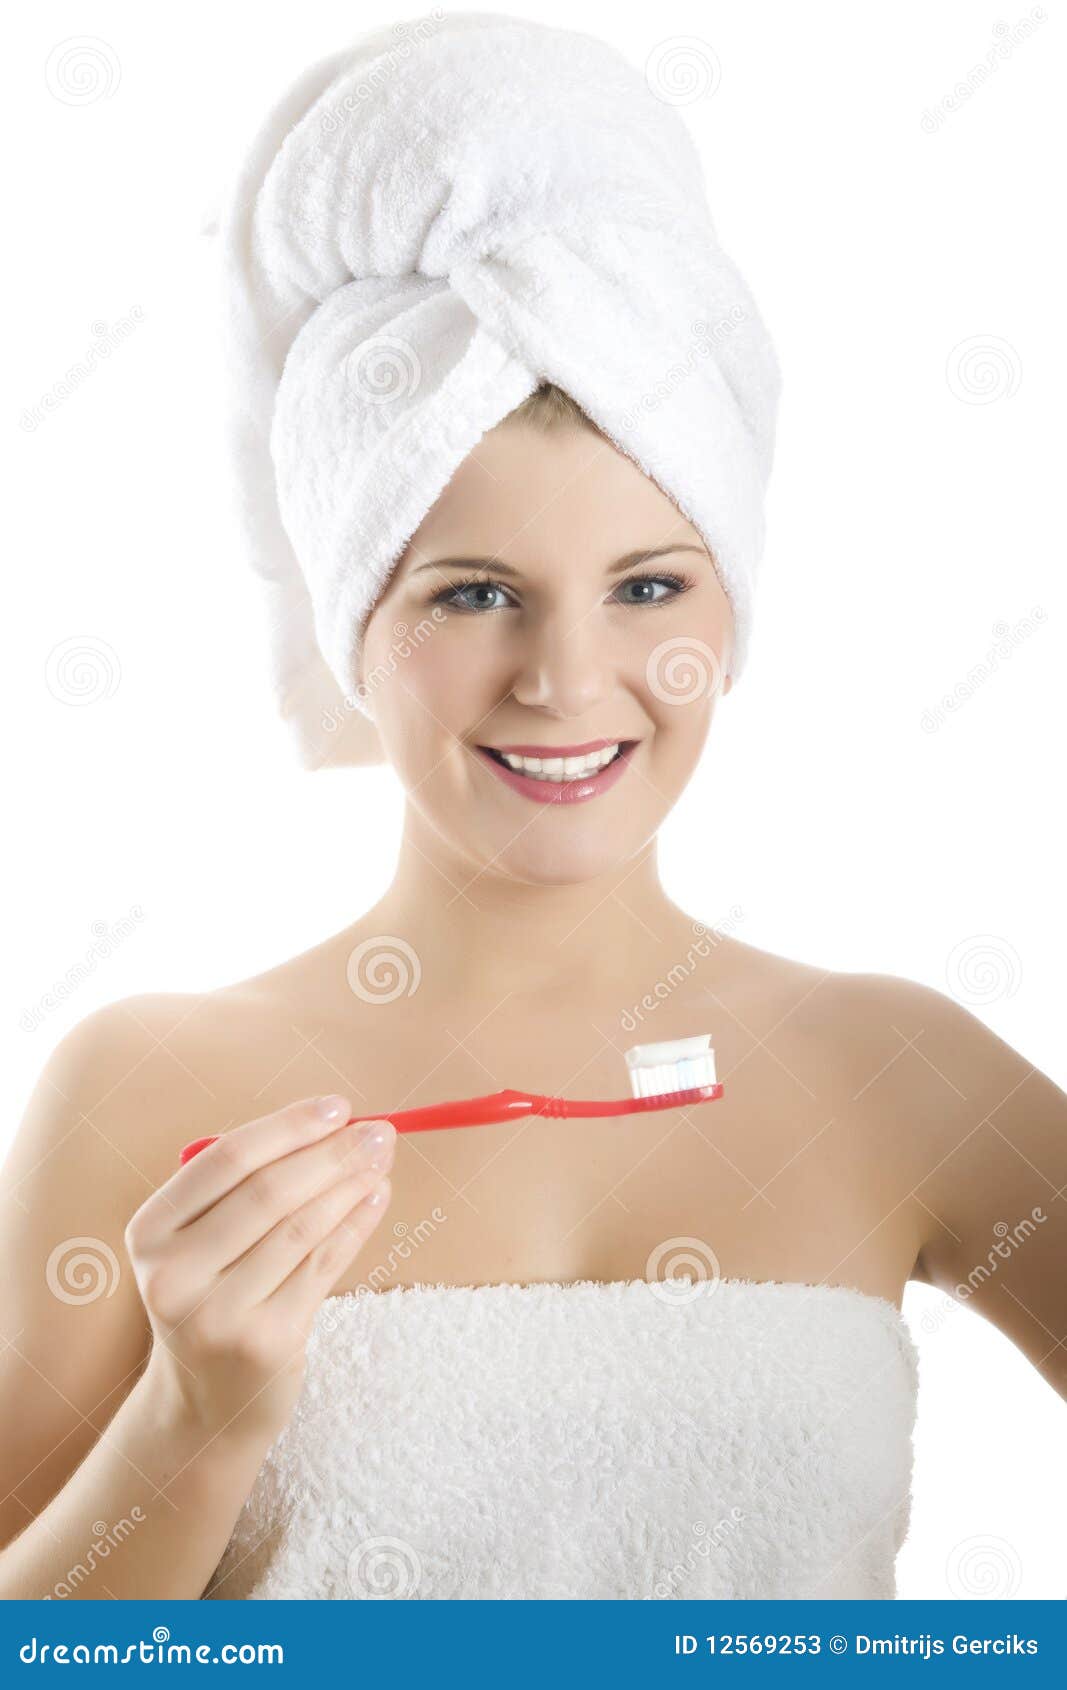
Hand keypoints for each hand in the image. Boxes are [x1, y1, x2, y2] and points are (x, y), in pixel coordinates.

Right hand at [125, 1095, 393, 1442]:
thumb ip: (251, 1181)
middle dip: (332, 1153)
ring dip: (352, 1186)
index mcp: (151, 1230)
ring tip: (382, 1159)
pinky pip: (323, 1266)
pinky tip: (377, 1197)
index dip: (289, 1127)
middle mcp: (173, 1274)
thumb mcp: (204, 1239)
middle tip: (379, 1131)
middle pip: (268, 1192)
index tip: (338, 1106)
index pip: (226, 1159)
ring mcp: (217, 1314)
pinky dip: (357, 1225)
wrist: (208, 1400)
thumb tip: (338, 1123)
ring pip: (301, 1229)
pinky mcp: (265, 1343)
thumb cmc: (217, 1291)